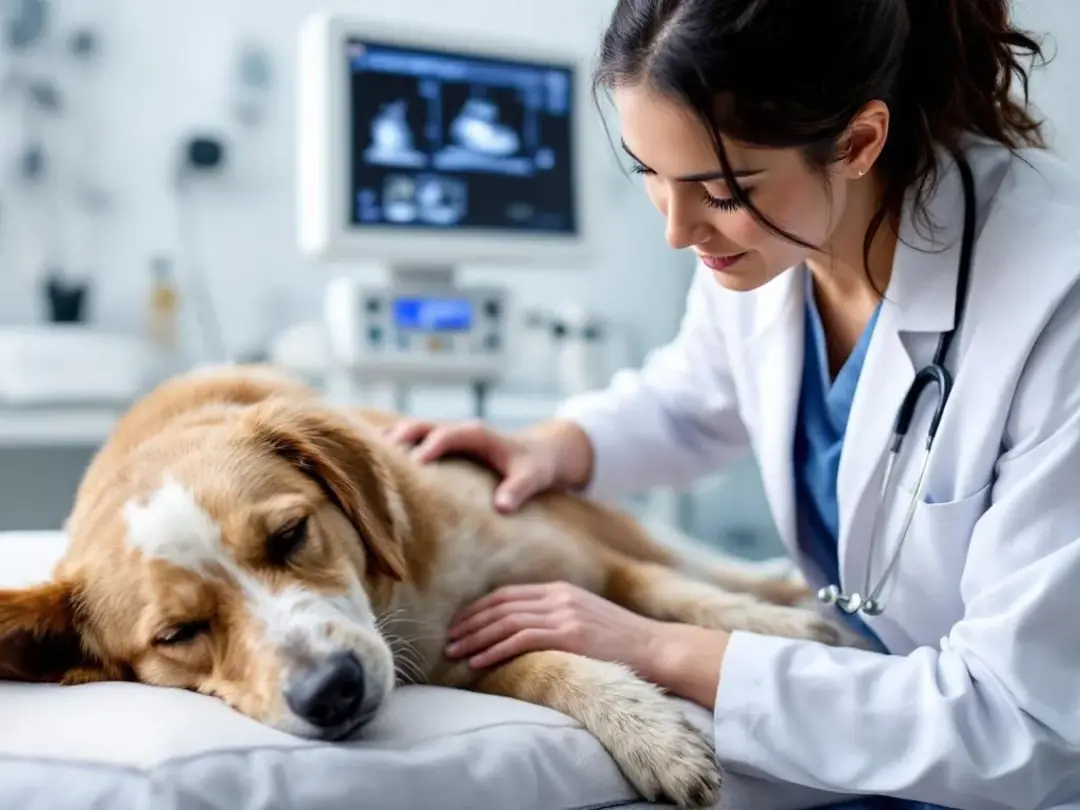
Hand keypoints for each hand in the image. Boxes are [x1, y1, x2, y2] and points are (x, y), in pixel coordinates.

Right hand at [385, 418, 593, 512]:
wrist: (541, 452)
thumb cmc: (536, 466)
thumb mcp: (533, 477)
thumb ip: (518, 490)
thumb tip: (502, 507)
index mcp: (478, 434)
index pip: (448, 435)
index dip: (430, 446)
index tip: (414, 464)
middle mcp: (461, 430)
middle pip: (423, 425)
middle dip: (400, 436)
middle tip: (376, 454)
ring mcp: (451, 435)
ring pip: (415, 429)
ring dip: (392, 439)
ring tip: (364, 456)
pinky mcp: (446, 444)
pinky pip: (417, 440)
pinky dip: (397, 445)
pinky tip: (374, 459)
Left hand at [445, 581, 666, 673]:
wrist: (656, 648)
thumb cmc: (621, 642)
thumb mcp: (585, 620)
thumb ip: (556, 619)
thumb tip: (522, 633)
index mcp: (561, 590)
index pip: (508, 595)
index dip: (478, 609)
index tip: (459, 624)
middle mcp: (559, 596)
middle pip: (501, 605)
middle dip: (470, 623)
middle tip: (448, 640)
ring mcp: (564, 613)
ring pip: (506, 621)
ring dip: (476, 638)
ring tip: (455, 652)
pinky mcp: (569, 633)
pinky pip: (521, 639)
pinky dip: (495, 649)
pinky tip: (478, 662)